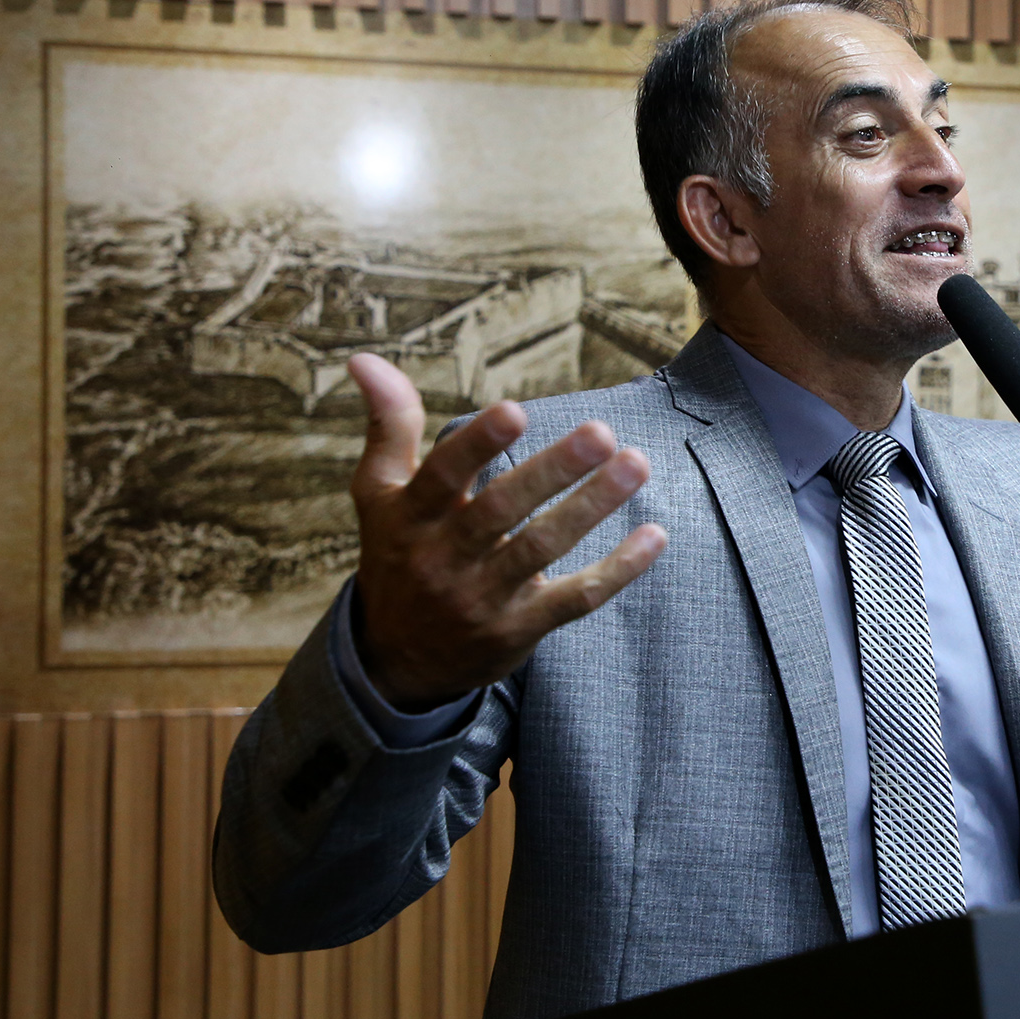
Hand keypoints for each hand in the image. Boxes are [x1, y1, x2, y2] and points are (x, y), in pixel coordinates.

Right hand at [346, 354, 666, 710]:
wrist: (396, 661)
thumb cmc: (398, 555)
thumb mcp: (380, 494)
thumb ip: (388, 426)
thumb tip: (365, 357)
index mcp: (411, 516)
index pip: (442, 476)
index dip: (477, 446)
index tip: (517, 412)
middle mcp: (445, 557)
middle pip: (501, 511)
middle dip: (552, 471)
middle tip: (601, 432)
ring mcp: (483, 597)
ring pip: (542, 549)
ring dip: (592, 506)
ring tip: (636, 463)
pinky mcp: (520, 629)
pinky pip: (574, 599)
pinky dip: (617, 570)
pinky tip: (654, 535)